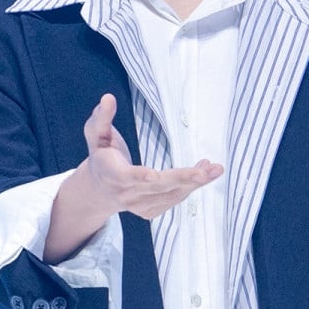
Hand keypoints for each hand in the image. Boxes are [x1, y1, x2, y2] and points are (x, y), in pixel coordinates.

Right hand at [82, 93, 222, 221]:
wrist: (100, 190)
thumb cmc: (101, 155)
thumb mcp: (95, 134)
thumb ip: (101, 117)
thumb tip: (108, 97)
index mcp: (113, 174)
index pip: (127, 177)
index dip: (141, 177)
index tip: (153, 175)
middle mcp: (126, 194)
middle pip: (159, 187)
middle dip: (185, 178)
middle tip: (209, 170)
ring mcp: (139, 206)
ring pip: (171, 195)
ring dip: (195, 181)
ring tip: (214, 168)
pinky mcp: (150, 211)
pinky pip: (174, 199)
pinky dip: (190, 186)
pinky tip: (202, 172)